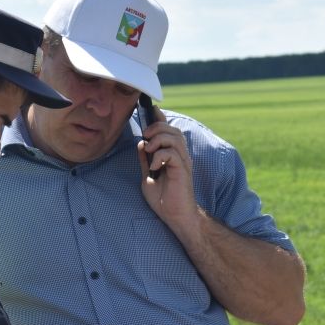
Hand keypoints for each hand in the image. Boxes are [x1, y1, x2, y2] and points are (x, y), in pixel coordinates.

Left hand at [136, 105, 198, 226]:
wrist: (175, 215)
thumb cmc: (164, 198)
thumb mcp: (148, 176)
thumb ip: (145, 160)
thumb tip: (141, 144)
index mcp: (172, 154)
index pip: (168, 130)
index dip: (160, 118)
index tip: (151, 109)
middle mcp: (180, 155)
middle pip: (172, 129)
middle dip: (156, 127)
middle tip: (145, 137)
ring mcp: (183, 161)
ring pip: (173, 137)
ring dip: (158, 140)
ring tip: (149, 151)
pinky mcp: (183, 170)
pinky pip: (172, 153)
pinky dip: (159, 156)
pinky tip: (155, 167)